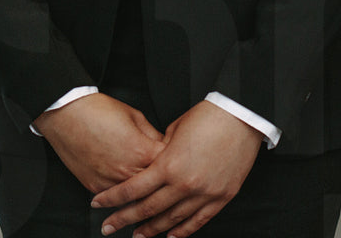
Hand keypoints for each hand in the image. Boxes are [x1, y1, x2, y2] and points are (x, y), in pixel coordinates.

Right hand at [33, 93, 165, 193]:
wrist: (67, 115)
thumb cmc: (98, 111)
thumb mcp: (136, 116)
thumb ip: (153, 135)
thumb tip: (163, 145)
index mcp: (141, 152)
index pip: (170, 164)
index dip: (174, 159)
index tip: (175, 156)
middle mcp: (127, 171)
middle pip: (155, 184)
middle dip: (161, 178)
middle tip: (163, 172)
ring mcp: (110, 182)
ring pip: (136, 195)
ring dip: (142, 190)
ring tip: (145, 181)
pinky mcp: (95, 187)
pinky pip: (115, 196)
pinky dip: (122, 191)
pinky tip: (125, 183)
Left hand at [94, 100, 263, 237]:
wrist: (242, 115)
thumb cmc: (209, 116)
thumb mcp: (175, 130)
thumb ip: (161, 152)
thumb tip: (153, 163)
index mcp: (169, 165)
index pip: (133, 189)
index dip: (113, 199)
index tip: (98, 204)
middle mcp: (184, 184)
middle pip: (148, 209)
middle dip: (124, 220)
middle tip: (108, 228)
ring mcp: (204, 193)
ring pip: (172, 220)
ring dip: (152, 230)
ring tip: (137, 236)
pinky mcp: (222, 196)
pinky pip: (199, 220)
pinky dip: (183, 231)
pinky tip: (171, 236)